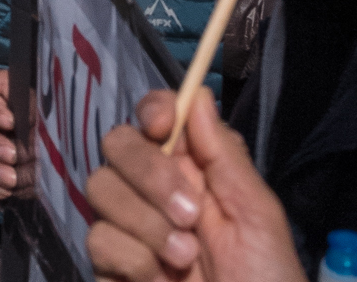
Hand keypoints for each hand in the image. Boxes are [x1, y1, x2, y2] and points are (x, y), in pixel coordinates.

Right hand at [86, 89, 304, 281]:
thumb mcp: (257, 217)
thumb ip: (224, 155)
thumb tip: (198, 93)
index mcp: (194, 173)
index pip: (155, 118)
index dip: (152, 111)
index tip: (162, 125)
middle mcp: (155, 194)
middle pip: (116, 144)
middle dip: (148, 173)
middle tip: (190, 215)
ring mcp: (130, 233)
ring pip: (100, 189)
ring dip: (146, 225)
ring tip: (185, 262)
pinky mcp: (112, 271)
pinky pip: (99, 240)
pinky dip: (133, 263)